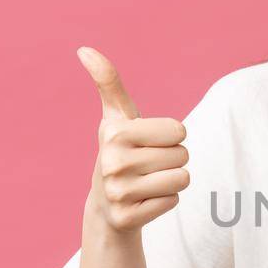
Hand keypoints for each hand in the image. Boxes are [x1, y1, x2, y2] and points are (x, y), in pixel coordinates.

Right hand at [77, 46, 189, 233]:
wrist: (105, 204)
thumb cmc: (120, 151)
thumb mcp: (116, 117)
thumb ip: (108, 82)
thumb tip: (84, 49)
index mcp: (114, 133)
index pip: (179, 130)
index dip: (171, 137)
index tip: (149, 143)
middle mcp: (112, 162)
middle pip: (183, 155)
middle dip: (172, 160)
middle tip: (148, 166)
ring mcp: (118, 193)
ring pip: (182, 179)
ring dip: (172, 181)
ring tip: (148, 182)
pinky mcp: (127, 218)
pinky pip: (173, 202)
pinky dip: (165, 201)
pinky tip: (144, 201)